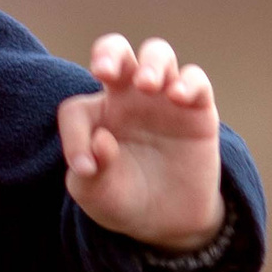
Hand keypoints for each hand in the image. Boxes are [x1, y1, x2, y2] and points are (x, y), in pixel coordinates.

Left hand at [56, 34, 224, 247]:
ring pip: (158, 54)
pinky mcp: (197, 109)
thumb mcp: (96, 196)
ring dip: (151, 62)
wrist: (167, 220)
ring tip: (146, 85)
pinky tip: (177, 97)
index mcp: (95, 115)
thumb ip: (90, 175)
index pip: (76, 111)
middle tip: (104, 70)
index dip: (74, 137)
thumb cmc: (123, 200)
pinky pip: (195, 79)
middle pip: (116, 51)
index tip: (85, 169)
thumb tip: (102, 140)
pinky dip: (188, 82)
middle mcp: (126, 98)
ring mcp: (162, 99)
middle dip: (108, 52)